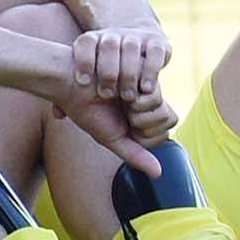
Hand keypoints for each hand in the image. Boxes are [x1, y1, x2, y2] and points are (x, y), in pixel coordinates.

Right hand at [54, 79, 174, 178]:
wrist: (71, 84)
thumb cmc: (87, 110)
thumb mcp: (112, 139)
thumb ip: (135, 155)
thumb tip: (159, 174)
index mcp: (145, 112)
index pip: (166, 130)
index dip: (148, 133)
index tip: (126, 125)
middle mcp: (149, 96)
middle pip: (168, 117)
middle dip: (142, 119)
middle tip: (122, 110)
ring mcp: (146, 80)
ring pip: (160, 103)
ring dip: (135, 107)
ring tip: (116, 97)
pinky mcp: (143, 66)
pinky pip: (153, 90)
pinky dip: (135, 96)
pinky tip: (118, 90)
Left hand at [71, 22, 169, 109]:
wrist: (140, 43)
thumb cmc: (108, 70)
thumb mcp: (90, 76)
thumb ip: (71, 94)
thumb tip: (59, 114)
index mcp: (95, 40)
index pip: (86, 41)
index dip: (83, 60)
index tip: (82, 82)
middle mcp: (115, 34)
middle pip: (108, 43)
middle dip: (107, 70)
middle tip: (106, 95)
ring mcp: (137, 36)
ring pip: (131, 46)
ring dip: (129, 72)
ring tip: (127, 98)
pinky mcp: (158, 42)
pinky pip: (155, 51)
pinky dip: (150, 70)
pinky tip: (146, 90)